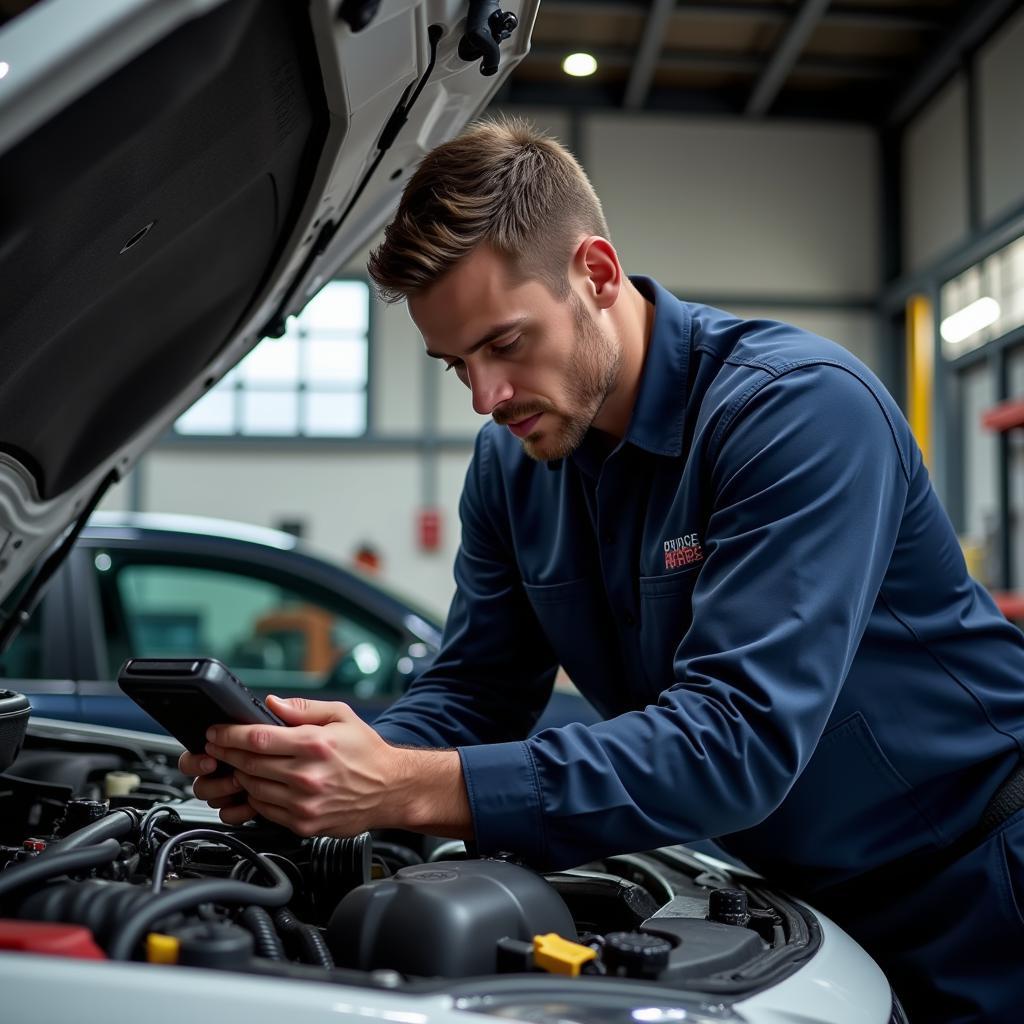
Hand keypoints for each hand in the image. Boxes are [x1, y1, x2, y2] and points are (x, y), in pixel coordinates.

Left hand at [179, 696, 470, 838]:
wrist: (391, 789)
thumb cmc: (367, 752)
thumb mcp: (340, 716)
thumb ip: (303, 708)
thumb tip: (271, 703)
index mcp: (315, 745)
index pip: (257, 738)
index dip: (228, 735)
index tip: (215, 732)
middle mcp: (307, 776)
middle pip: (248, 764)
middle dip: (226, 754)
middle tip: (216, 747)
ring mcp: (304, 804)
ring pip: (252, 789)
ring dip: (238, 776)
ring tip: (237, 765)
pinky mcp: (303, 824)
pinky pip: (264, 811)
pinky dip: (254, 798)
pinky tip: (257, 786)